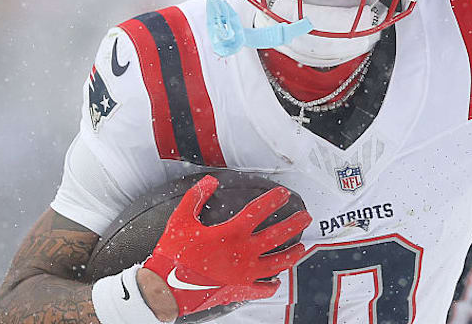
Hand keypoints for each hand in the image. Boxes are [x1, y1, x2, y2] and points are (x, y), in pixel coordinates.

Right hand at [141, 175, 311, 316]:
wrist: (166, 289)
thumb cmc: (173, 255)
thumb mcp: (180, 219)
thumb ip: (196, 197)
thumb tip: (210, 182)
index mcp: (232, 233)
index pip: (259, 210)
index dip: (274, 199)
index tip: (283, 193)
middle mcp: (244, 252)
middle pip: (278, 235)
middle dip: (295, 223)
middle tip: (305, 217)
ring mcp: (245, 273)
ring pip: (278, 262)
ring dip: (292, 253)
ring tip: (300, 247)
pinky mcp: (240, 290)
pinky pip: (263, 288)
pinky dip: (272, 284)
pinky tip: (277, 280)